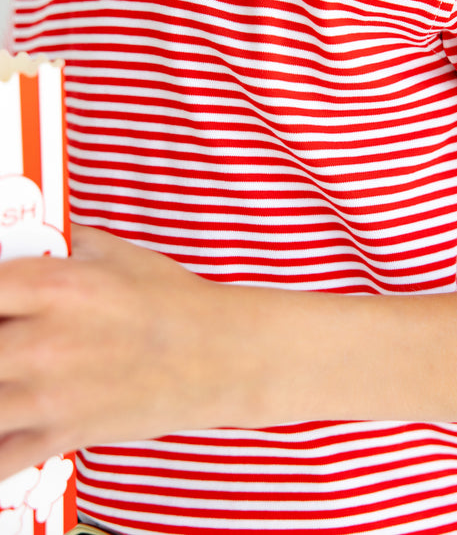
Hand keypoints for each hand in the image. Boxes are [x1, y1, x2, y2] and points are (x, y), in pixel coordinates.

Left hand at [0, 225, 252, 479]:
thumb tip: (19, 235)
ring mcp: (51, 394)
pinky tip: (6, 421)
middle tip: (2, 340)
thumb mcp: (113, 252)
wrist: (220, 355)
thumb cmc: (170, 299)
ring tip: (6, 376)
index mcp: (55, 285)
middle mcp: (45, 341)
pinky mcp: (63, 435)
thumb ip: (59, 244)